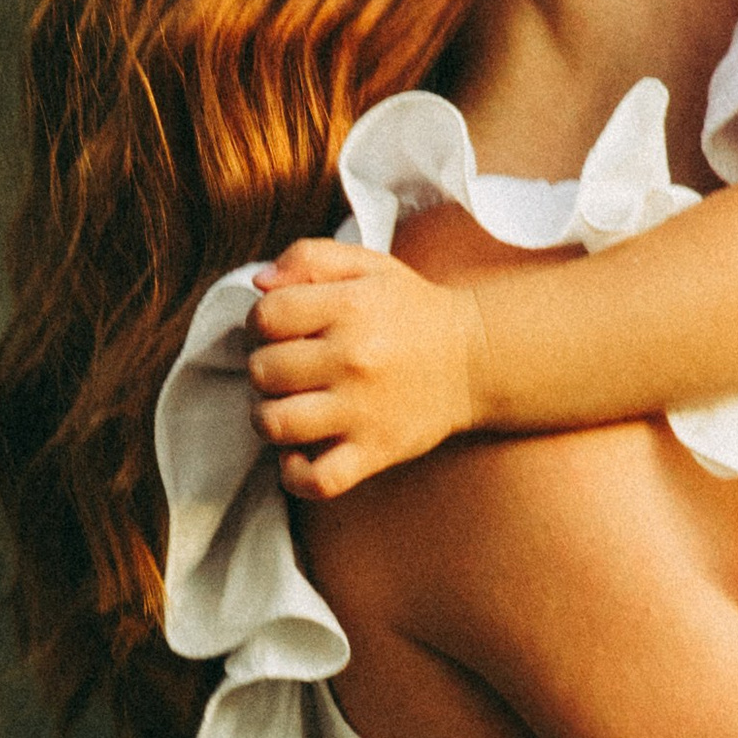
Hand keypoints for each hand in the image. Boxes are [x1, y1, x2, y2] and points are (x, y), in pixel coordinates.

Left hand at [247, 234, 488, 501]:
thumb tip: (260, 283)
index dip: (261, 323)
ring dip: (269, 416)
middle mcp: (354, 359)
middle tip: (288, 368)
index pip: (266, 316)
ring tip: (288, 406)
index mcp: (351, 307)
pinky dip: (294, 474)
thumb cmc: (412, 312)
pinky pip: (317, 480)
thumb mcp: (368, 266)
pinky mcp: (375, 451)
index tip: (282, 330)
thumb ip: (310, 258)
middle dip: (265, 368)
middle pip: (262, 370)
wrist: (478, 359)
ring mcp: (363, 410)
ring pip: (276, 423)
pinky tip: (298, 454)